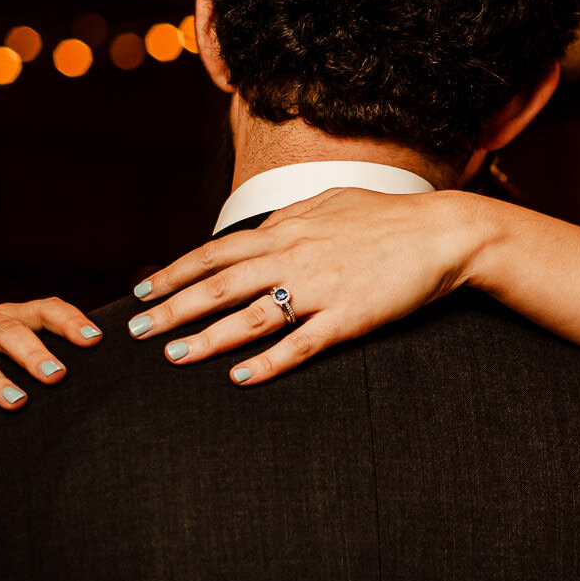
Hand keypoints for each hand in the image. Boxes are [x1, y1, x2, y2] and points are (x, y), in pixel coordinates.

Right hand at [0, 298, 102, 438]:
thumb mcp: (7, 371)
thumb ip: (41, 369)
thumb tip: (102, 380)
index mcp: (0, 318)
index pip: (40, 310)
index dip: (68, 321)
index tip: (95, 341)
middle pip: (4, 329)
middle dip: (32, 352)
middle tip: (57, 376)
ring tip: (16, 402)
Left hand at [127, 188, 480, 384]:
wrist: (443, 233)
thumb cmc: (390, 218)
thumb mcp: (332, 203)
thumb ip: (291, 219)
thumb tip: (259, 230)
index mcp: (288, 230)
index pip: (216, 252)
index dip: (175, 272)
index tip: (142, 289)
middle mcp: (295, 256)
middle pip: (219, 285)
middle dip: (172, 308)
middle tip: (136, 331)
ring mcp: (321, 288)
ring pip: (251, 316)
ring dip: (208, 338)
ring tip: (174, 356)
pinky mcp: (349, 317)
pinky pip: (301, 344)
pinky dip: (268, 362)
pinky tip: (241, 378)